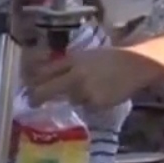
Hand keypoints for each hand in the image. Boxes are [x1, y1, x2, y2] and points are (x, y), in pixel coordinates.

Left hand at [24, 46, 160, 109]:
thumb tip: (50, 75)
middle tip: (32, 103)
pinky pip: (86, 106)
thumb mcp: (87, 56)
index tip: (27, 88)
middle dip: (37, 97)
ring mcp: (84, 90)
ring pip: (70, 99)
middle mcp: (75, 75)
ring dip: (74, 98)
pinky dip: (90, 103)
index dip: (34, 81)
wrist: (135, 64)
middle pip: (48, 89)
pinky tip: (102, 95)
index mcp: (73, 60)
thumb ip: (70, 65)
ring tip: (91, 90)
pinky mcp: (95, 102)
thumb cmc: (112, 57)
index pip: (45, 71)